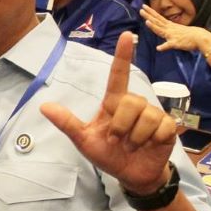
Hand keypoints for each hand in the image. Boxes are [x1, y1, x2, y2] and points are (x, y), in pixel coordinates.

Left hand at [41, 32, 175, 194]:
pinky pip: (161, 128)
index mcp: (114, 103)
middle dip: (121, 126)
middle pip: (130, 102)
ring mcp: (152, 114)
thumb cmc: (108, 154)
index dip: (122, 55)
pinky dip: (152, 141)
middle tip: (117, 141)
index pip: (118, 75)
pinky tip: (149, 146)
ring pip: (146, 116)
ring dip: (135, 138)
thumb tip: (43, 106)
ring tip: (132, 146)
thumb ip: (67, 123)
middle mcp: (134, 104)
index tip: (126, 35)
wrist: (131, 175)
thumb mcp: (84, 140)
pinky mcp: (167, 127)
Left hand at [140, 5, 210, 55]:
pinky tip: (158, 48)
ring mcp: (172, 35)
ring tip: (147, 21)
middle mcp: (169, 29)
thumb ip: (169, 31)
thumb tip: (163, 31)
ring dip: (154, 26)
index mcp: (170, 26)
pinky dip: (164, 46)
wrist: (200, 37)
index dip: (151, 12)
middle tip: (141, 9)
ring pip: (161, 30)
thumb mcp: (177, 30)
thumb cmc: (189, 35)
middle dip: (149, 15)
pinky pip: (169, 45)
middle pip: (157, 21)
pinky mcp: (176, 43)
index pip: (158, 18)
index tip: (144, 7)